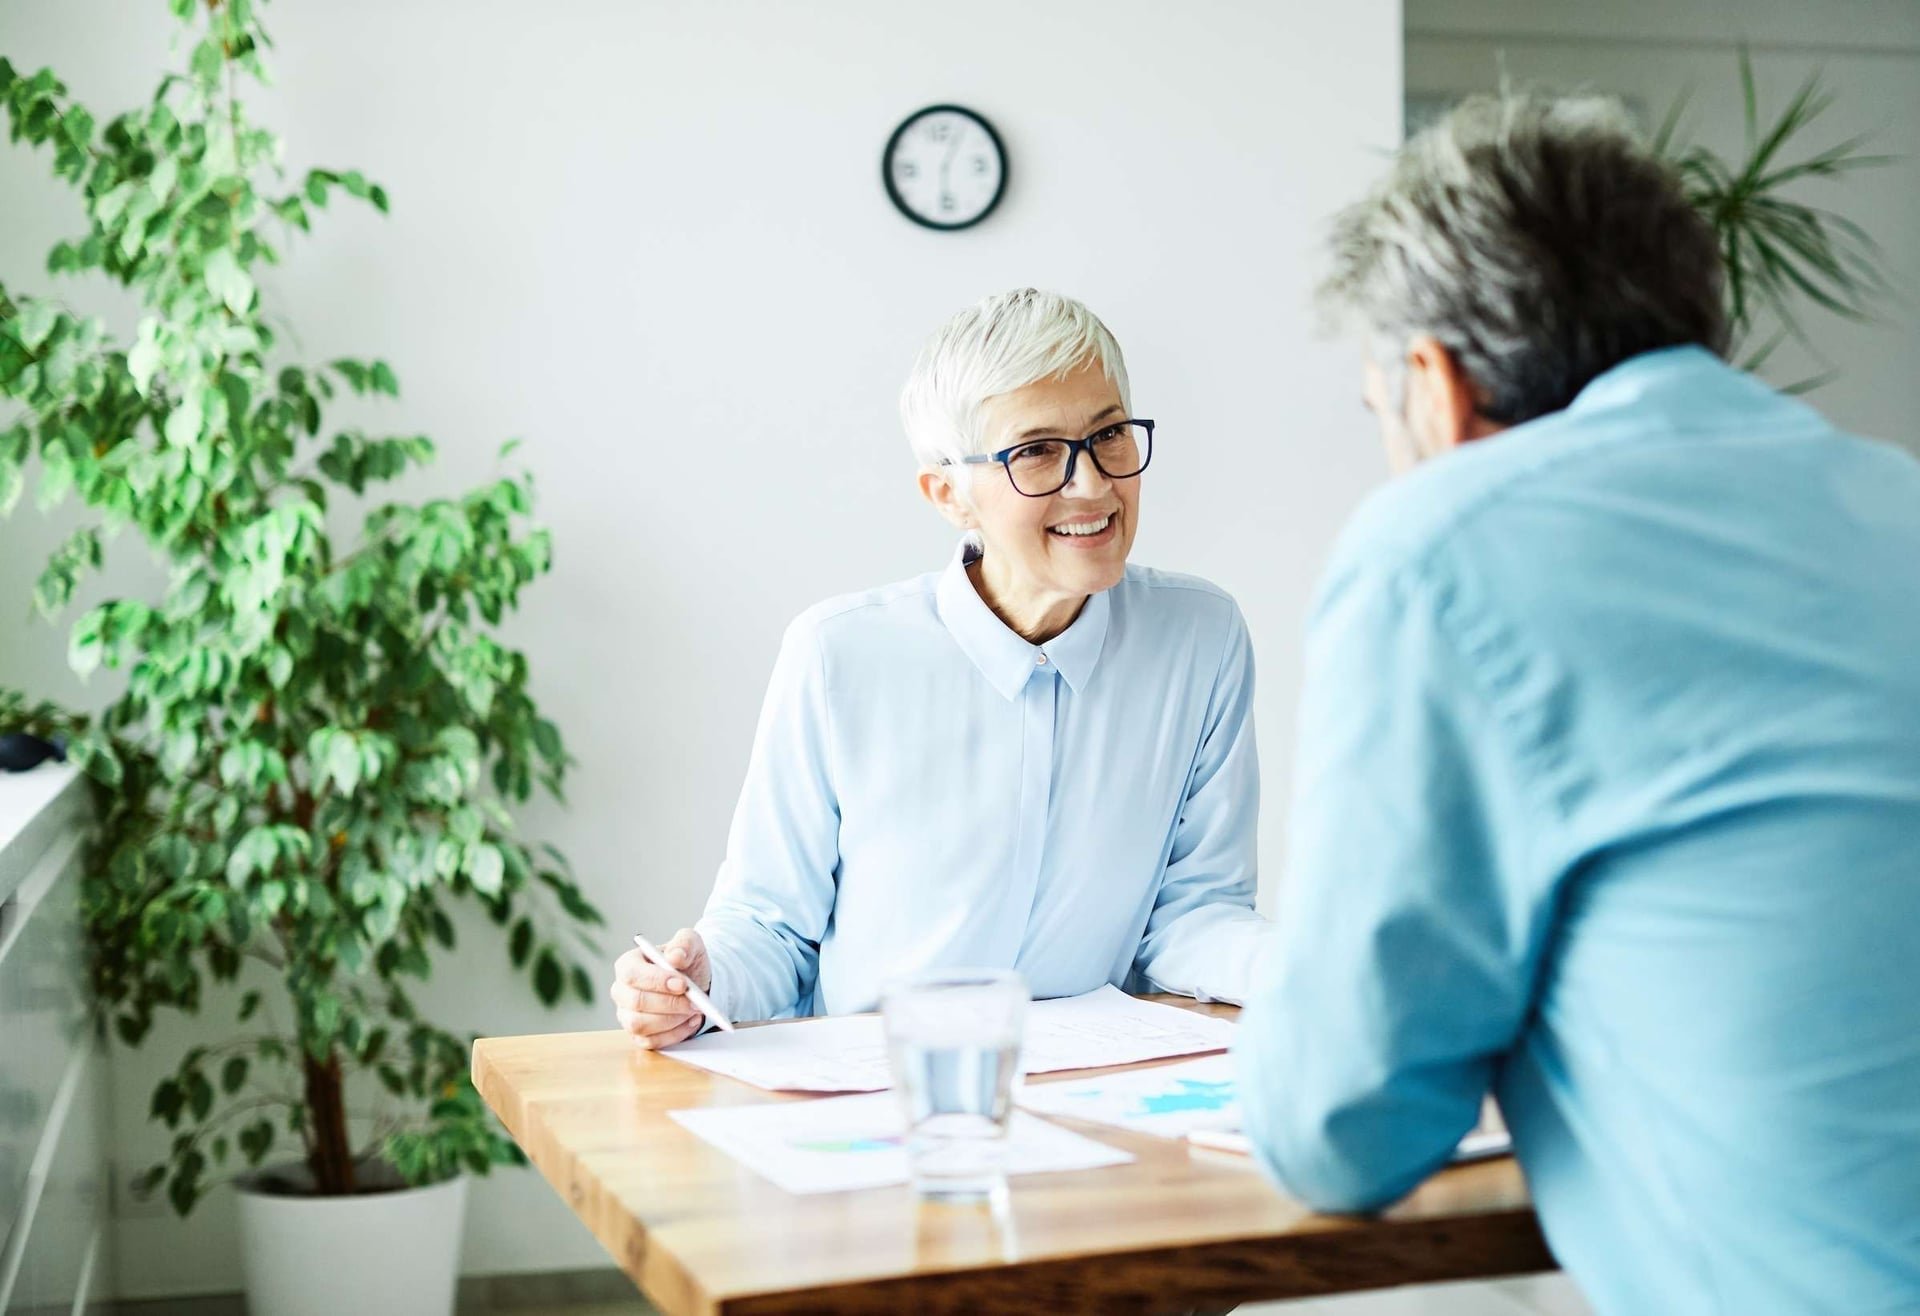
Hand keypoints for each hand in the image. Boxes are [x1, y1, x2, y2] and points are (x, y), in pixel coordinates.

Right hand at [610, 928, 711, 1049]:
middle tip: (696, 1003)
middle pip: (636, 1002)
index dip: (657, 981)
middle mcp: (621, 991)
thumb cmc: (687, 962)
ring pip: (641, 1025)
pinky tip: (690, 1022)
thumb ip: (684, 944)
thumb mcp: (691, 944)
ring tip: (694, 1010)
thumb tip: (675, 956)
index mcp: (628, 964)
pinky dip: (675, 1034)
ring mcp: (626, 1015)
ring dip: (672, 1021)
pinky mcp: (637, 1035)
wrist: (696, 984)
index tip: (683, 984)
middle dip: (669, 1004)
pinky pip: (651, 1042)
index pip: (632, 974)